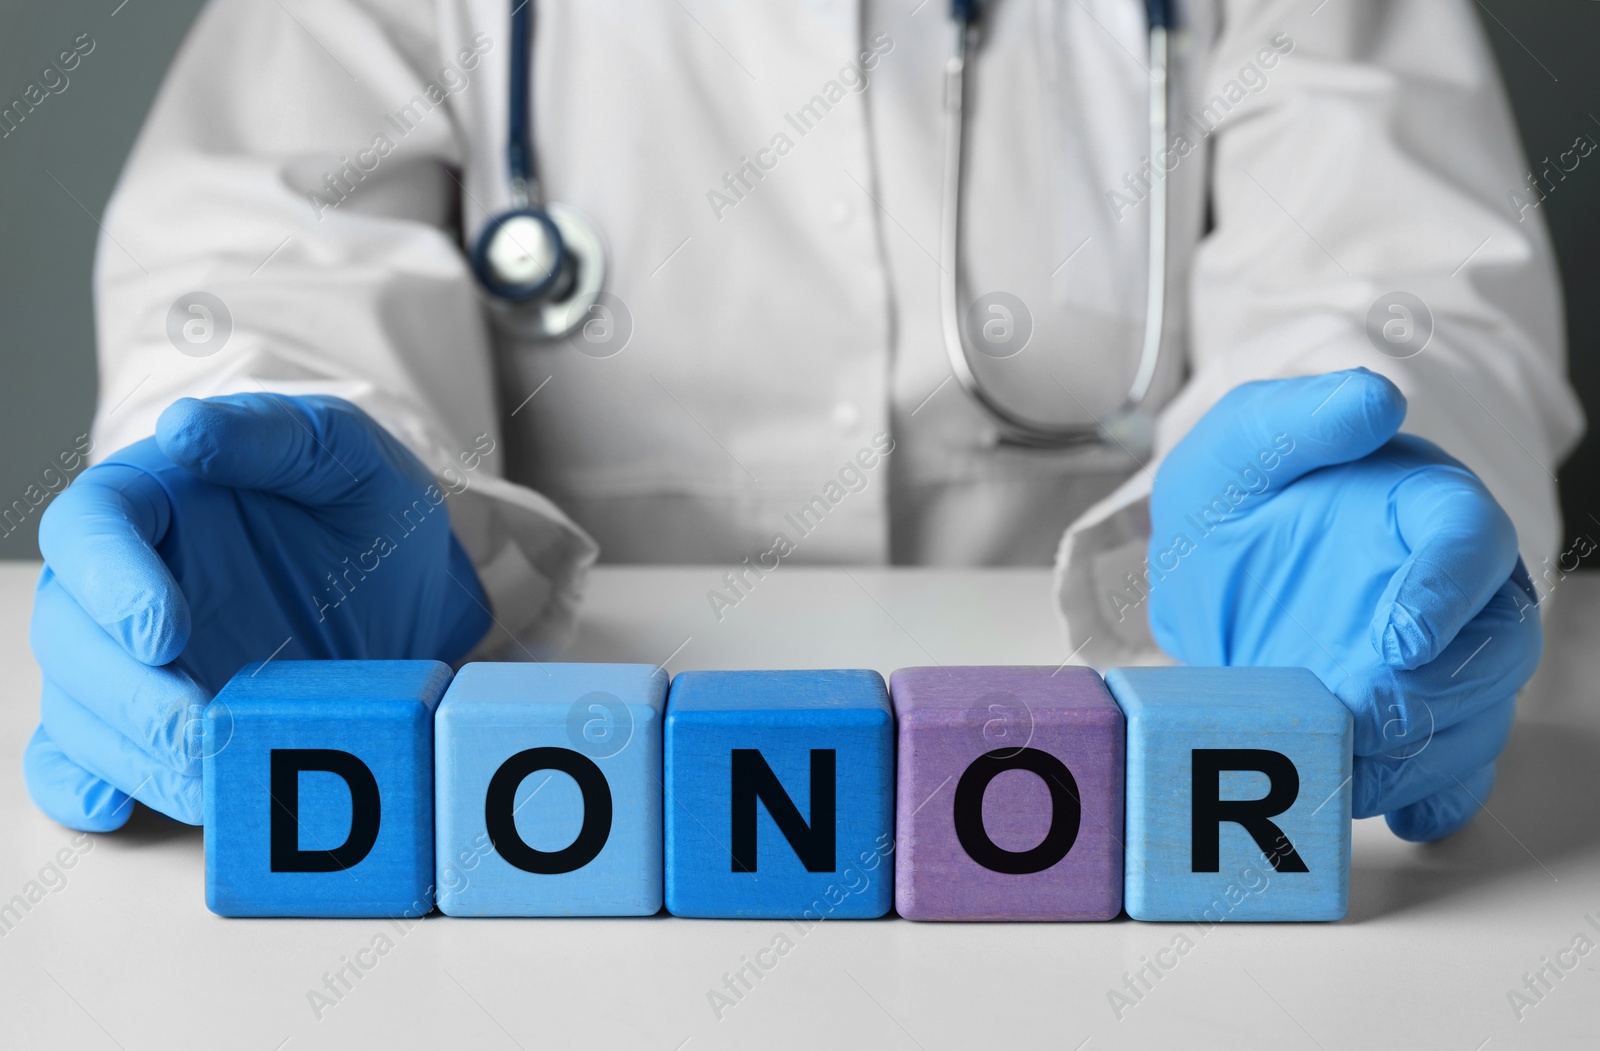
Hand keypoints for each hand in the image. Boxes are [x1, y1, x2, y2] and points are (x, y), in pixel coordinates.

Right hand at [26, 394, 492, 831]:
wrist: (403, 579)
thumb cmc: (360, 501)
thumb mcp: (344, 452)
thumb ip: (270, 436)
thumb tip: (186, 429)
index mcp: (150, 500)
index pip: (90, 528)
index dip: (112, 582)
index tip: (164, 630)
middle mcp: (119, 582)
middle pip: (73, 635)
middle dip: (129, 692)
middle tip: (200, 727)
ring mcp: (128, 658)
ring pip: (79, 707)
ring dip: (131, 752)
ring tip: (205, 780)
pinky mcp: (148, 719)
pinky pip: (82, 758)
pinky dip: (83, 787)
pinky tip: (115, 807)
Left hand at [1147, 368, 1538, 841]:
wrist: (1217, 569)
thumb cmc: (1245, 499)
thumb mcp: (1243, 447)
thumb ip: (1299, 420)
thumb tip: (1371, 401)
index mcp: (1424, 508)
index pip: (1470, 539)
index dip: (1446, 589)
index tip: (1402, 634)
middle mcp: (1453, 590)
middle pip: (1491, 644)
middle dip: (1434, 691)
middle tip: (1361, 717)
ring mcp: (1439, 663)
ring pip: (1475, 716)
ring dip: (1422, 752)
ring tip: (1350, 771)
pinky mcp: (1415, 725)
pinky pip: (1450, 772)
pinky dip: (1425, 795)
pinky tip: (1385, 803)